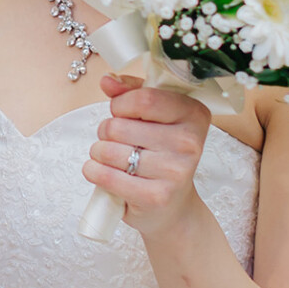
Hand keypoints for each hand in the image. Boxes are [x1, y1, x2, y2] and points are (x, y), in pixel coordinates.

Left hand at [83, 73, 212, 239]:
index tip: (122, 113)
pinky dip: (94, 172)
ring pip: (108, 149)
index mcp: (193, 114)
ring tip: (114, 159)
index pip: (142, 98)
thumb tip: (108, 80)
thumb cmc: (160, 156)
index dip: (120, 105)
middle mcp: (189, 143)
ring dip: (99, 153)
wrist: (173, 207)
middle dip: (106, 131)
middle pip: (118, 125)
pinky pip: (106, 176)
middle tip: (118, 141)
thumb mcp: (154, 119)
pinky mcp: (155, 196)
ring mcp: (174, 172)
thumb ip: (132, 93)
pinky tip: (103, 173)